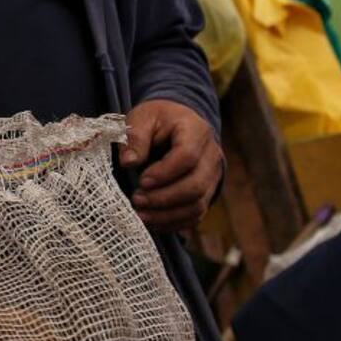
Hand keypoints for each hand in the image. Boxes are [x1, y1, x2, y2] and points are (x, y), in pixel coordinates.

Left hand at [120, 99, 223, 232]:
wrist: (179, 122)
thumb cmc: (158, 119)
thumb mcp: (142, 117)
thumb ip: (135, 137)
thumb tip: (128, 163)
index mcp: (195, 130)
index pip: (187, 156)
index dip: (164, 173)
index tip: (141, 180)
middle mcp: (211, 155)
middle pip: (196, 185)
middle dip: (164, 198)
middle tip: (137, 201)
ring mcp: (212, 176)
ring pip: (198, 204)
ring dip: (168, 215)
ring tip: (141, 215)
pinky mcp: (207, 192)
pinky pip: (196, 215)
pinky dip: (174, 222)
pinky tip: (152, 221)